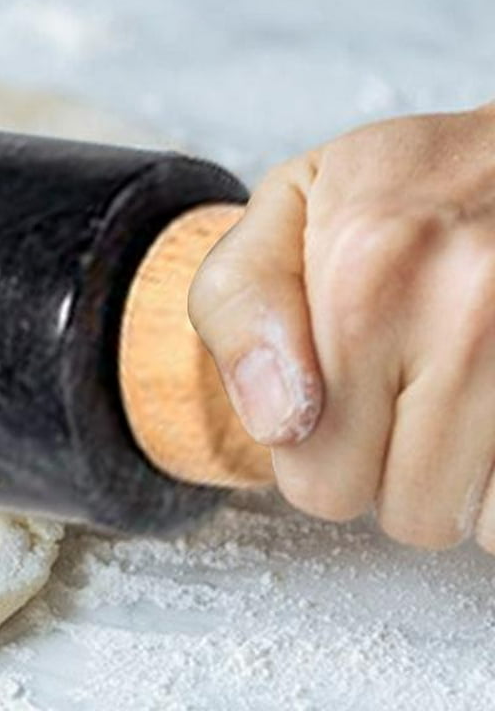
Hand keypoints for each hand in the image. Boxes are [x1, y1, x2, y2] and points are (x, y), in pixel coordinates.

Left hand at [189, 108, 494, 549]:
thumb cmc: (415, 186)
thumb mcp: (290, 209)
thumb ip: (240, 309)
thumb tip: (280, 421)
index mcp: (367, 275)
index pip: (323, 481)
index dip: (324, 455)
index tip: (345, 399)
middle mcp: (471, 310)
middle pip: (413, 515)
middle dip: (403, 471)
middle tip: (417, 390)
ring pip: (489, 524)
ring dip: (474, 481)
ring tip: (469, 394)